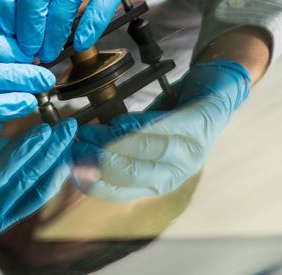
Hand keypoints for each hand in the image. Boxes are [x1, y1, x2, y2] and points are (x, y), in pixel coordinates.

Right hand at [72, 61, 250, 200]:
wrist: (210, 90)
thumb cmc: (170, 115)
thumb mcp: (141, 136)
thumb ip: (116, 144)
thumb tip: (80, 147)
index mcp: (158, 180)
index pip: (122, 192)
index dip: (95, 183)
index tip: (71, 170)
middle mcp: (176, 172)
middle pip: (137, 176)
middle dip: (102, 163)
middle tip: (76, 148)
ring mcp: (192, 149)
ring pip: (153, 153)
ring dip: (117, 143)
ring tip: (92, 132)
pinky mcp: (200, 123)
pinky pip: (169, 128)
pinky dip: (143, 126)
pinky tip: (122, 122)